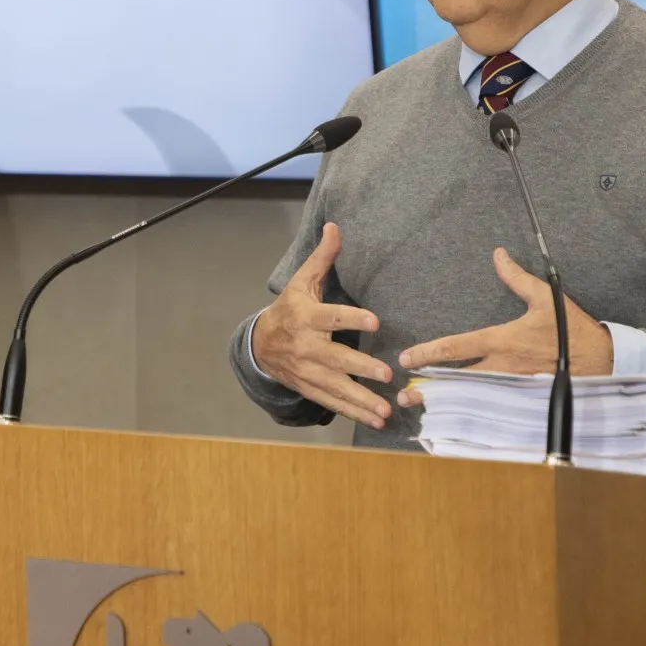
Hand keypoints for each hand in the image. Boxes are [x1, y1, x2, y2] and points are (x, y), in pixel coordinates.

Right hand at [250, 223, 394, 429]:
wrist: (259, 345)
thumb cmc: (289, 308)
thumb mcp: (302, 281)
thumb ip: (322, 258)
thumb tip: (335, 226)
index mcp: (306, 317)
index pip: (331, 316)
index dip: (352, 317)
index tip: (375, 320)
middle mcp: (306, 347)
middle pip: (335, 358)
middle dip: (360, 368)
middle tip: (385, 374)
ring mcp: (307, 371)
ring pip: (336, 387)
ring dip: (361, 400)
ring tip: (385, 410)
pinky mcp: (310, 388)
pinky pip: (333, 402)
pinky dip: (354, 413)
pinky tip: (376, 420)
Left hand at [394, 248, 612, 409]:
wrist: (602, 361)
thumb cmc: (572, 328)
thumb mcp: (545, 297)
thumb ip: (517, 278)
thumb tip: (498, 254)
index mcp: (502, 341)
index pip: (457, 347)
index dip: (429, 352)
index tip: (408, 357)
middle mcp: (502, 367)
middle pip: (457, 380)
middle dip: (430, 388)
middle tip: (405, 395)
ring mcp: (512, 386)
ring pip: (472, 396)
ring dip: (446, 402)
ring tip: (422, 407)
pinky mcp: (522, 398)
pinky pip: (493, 406)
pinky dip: (472, 410)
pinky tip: (456, 417)